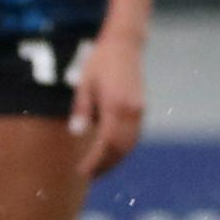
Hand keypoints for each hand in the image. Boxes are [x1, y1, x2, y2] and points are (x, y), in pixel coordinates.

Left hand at [69, 30, 146, 177]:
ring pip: (130, 144)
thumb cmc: (100, 62)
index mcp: (115, 105)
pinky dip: (122, 148)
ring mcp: (139, 110)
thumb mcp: (84, 84)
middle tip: (89, 174)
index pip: (106, 143)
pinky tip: (110, 152)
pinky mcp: (141, 109)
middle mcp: (131, 111)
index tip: (82, 171)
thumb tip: (78, 133)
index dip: (95, 161)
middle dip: (106, 165)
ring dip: (115, 159)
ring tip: (99, 168)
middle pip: (121, 148)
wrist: (124, 46)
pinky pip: (134, 136)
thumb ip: (82, 110)